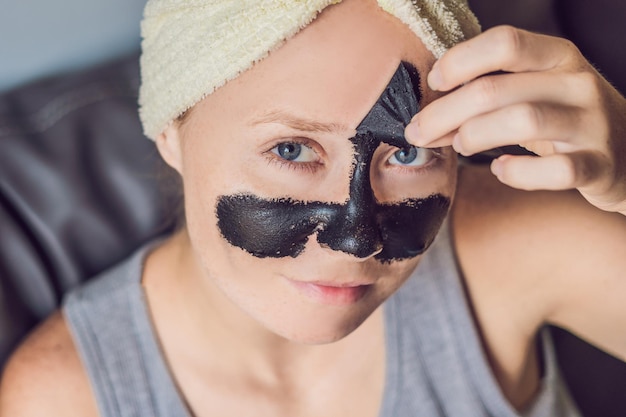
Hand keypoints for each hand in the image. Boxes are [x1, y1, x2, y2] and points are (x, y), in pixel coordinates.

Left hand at [405, 25, 625, 214]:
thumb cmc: (567, 121)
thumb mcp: (534, 94)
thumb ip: (487, 99)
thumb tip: (428, 116)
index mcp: (558, 56)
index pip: (504, 42)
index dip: (460, 60)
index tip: (434, 84)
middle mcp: (577, 83)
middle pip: (495, 88)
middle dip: (444, 112)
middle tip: (419, 132)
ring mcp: (592, 124)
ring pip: (523, 120)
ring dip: (475, 135)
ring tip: (460, 146)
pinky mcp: (599, 166)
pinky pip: (556, 171)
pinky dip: (519, 173)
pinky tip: (501, 170)